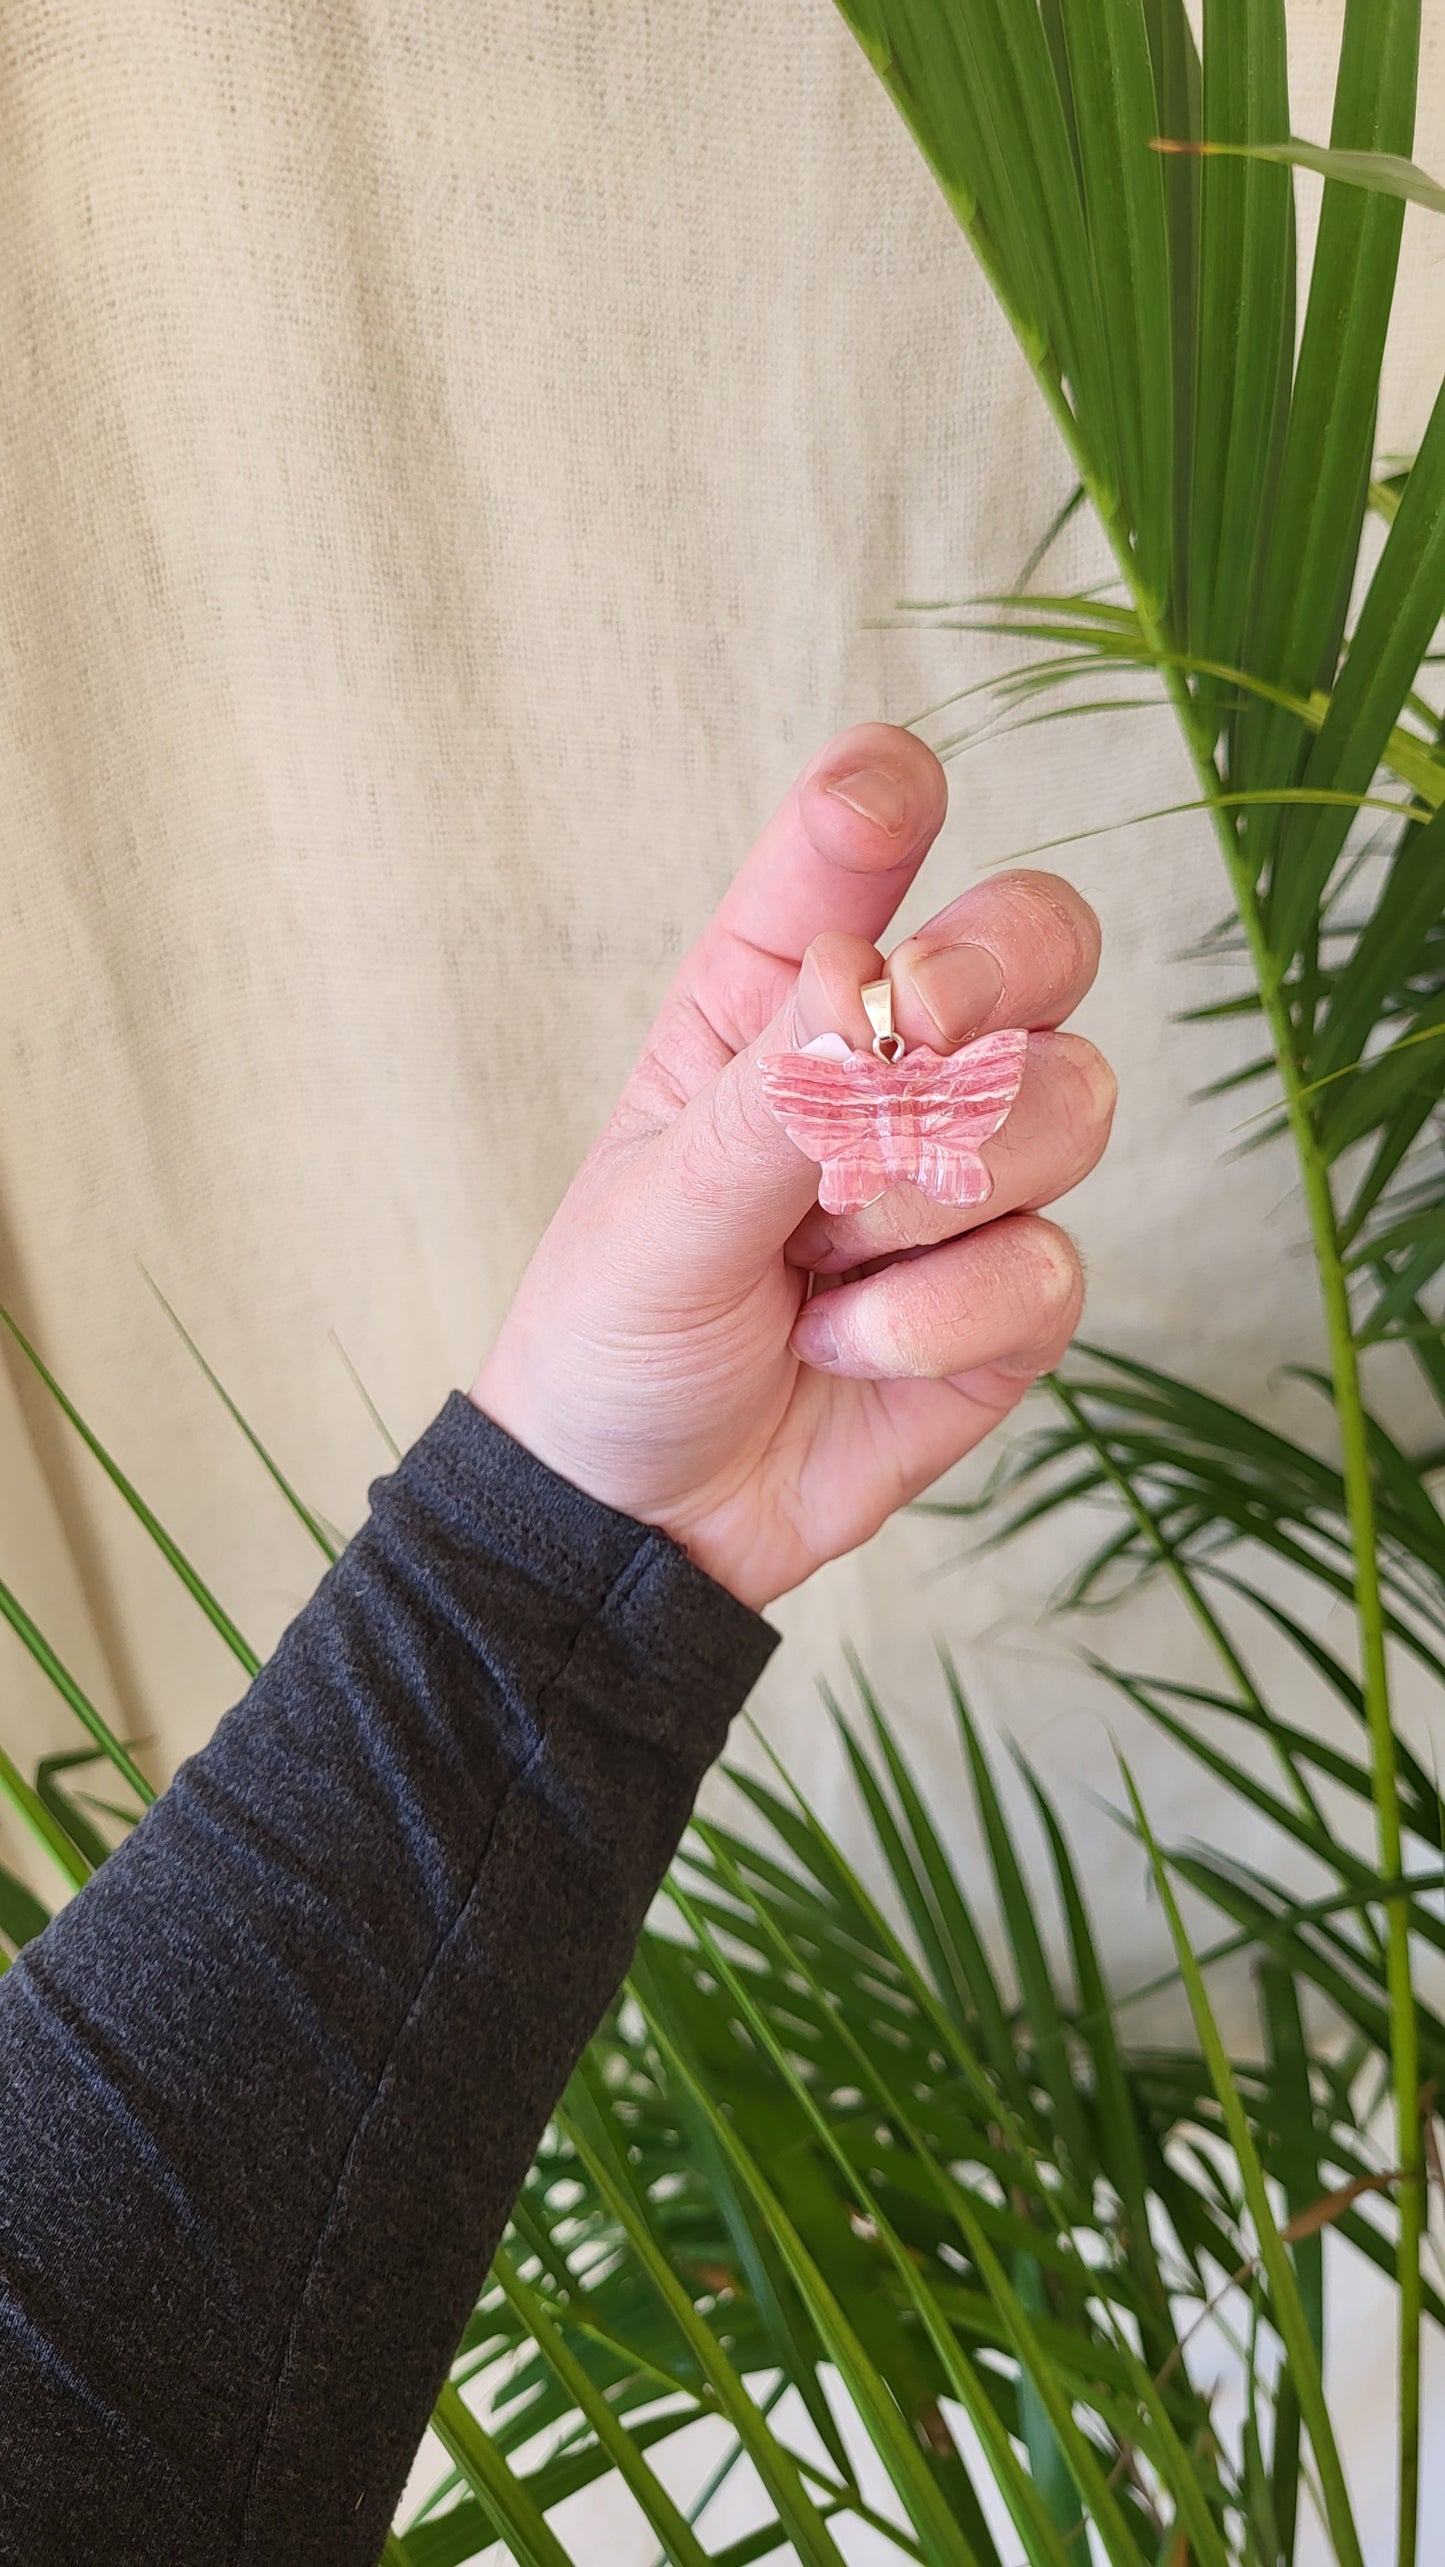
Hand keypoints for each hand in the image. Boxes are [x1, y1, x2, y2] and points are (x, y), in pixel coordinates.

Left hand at [471, 724, 1113, 1609]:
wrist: (637, 1517)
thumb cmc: (617, 1329)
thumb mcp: (655, 1206)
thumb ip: (771, 1096)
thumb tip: (866, 983)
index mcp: (776, 994)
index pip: (862, 841)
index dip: (889, 797)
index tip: (883, 799)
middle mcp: (895, 1061)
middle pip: (1038, 938)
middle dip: (992, 974)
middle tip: (914, 1028)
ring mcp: (971, 1177)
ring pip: (1073, 1101)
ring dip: (931, 1191)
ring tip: (816, 1262)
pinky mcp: (1011, 1298)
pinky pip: (1050, 1268)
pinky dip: (932, 1322)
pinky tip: (841, 1350)